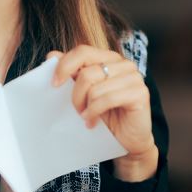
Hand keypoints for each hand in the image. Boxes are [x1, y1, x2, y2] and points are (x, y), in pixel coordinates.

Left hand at [48, 45, 157, 180]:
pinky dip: (95, 113)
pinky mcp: (140, 93)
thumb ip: (71, 73)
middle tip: (76, 110)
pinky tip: (92, 123)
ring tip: (86, 118)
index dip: (64, 66)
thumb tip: (52, 56)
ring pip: (95, 88)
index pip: (82, 51)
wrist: (127, 140)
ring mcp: (134, 77)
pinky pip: (108, 99)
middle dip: (75, 95)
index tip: (54, 84)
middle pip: (86, 72)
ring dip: (85, 107)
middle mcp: (123, 64)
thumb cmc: (105, 115)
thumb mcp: (84, 93)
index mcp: (109, 58)